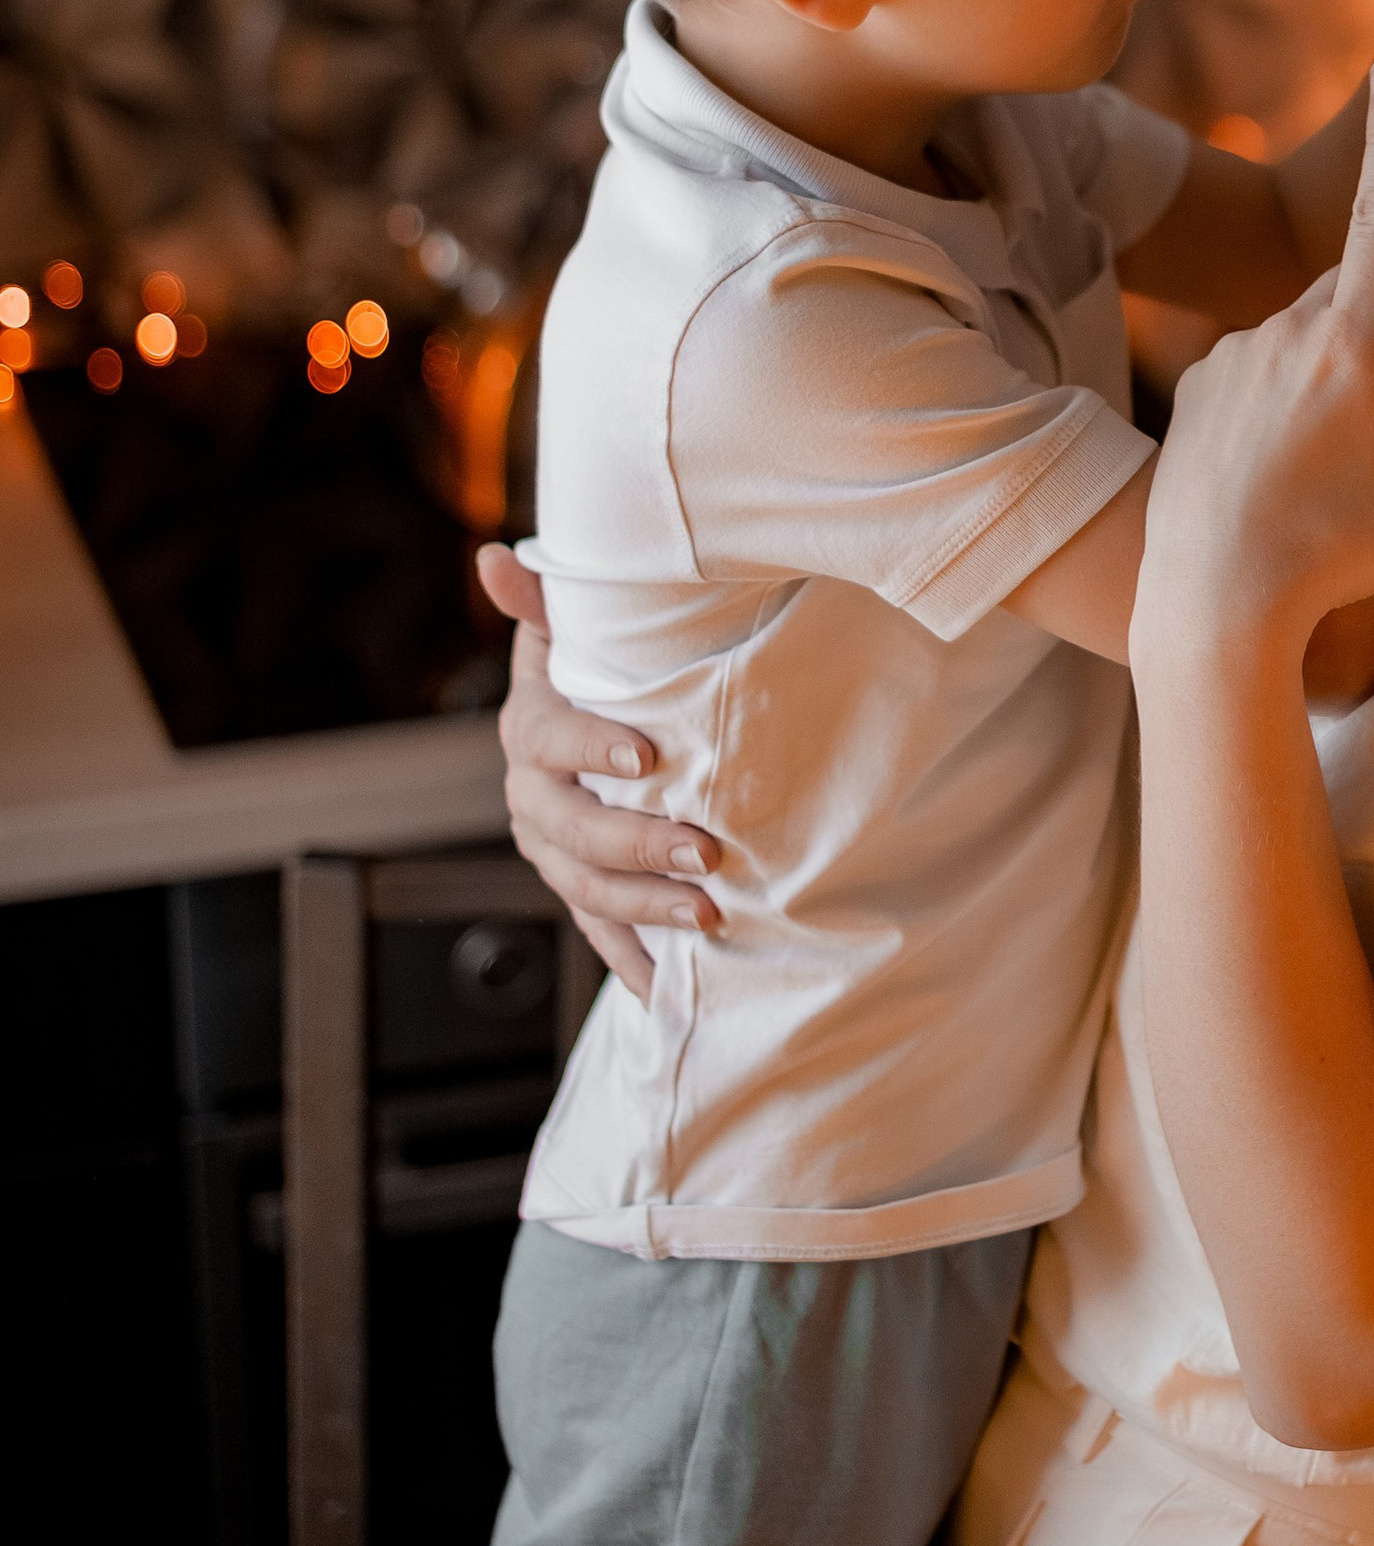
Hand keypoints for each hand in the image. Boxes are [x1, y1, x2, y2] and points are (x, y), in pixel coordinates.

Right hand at [475, 543, 723, 996]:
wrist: (593, 737)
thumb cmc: (596, 671)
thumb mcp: (574, 632)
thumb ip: (543, 599)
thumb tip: (492, 556)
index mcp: (531, 730)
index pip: (552, 739)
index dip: (593, 746)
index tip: (648, 754)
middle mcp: (530, 798)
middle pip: (575, 830)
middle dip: (640, 844)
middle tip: (708, 851)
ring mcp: (552, 852)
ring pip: (588, 889)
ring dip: (646, 908)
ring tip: (709, 915)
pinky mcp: (578, 893)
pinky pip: (601, 934)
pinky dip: (635, 964)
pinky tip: (675, 988)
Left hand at [1133, 61, 1373, 656]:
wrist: (1215, 598)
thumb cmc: (1337, 557)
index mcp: (1360, 343)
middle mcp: (1291, 328)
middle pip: (1352, 293)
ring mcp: (1235, 350)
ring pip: (1299, 336)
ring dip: (1323, 377)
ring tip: (1320, 470)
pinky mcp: (1195, 380)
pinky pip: (1252, 368)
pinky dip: (1272, 401)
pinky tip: (1271, 470)